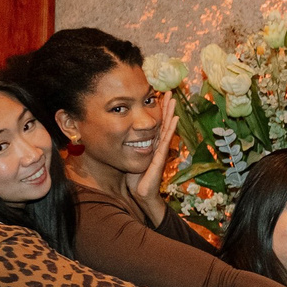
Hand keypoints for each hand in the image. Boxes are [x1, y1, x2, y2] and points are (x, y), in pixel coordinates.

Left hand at [127, 92, 177, 223]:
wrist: (141, 194)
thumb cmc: (134, 179)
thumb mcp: (127, 158)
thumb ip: (124, 147)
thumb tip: (112, 136)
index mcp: (149, 144)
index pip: (155, 124)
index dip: (157, 110)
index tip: (157, 95)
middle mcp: (157, 145)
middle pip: (163, 122)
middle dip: (166, 107)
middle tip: (169, 92)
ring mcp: (160, 150)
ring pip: (166, 128)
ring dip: (170, 113)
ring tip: (174, 100)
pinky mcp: (160, 157)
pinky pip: (166, 140)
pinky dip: (171, 128)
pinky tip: (174, 118)